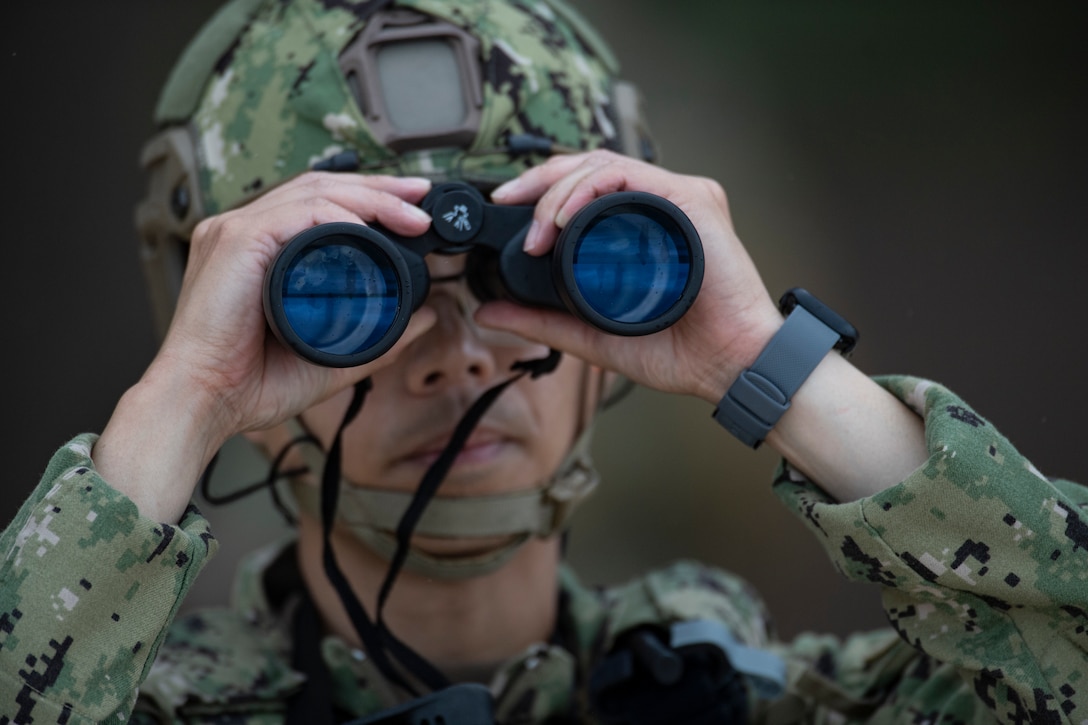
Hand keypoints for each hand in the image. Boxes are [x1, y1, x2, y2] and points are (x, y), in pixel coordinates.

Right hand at [95, 172, 437, 521]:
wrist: (207, 403)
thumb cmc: (250, 383)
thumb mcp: (334, 355)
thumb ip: (381, 337)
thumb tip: (426, 317)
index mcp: (262, 252)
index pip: (320, 205)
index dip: (370, 199)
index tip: (414, 209)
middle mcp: (246, 232)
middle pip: (320, 187)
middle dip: (378, 187)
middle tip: (422, 196)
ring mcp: (237, 232)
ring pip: (313, 192)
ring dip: (370, 197)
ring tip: (412, 212)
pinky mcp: (234, 241)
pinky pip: (295, 214)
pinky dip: (338, 215)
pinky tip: (370, 227)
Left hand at [480, 151, 781, 402]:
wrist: (728, 365)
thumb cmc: (679, 350)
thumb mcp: (592, 335)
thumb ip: (542, 321)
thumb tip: (487, 312)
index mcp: (642, 225)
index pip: (585, 186)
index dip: (541, 189)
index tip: (505, 208)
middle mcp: (659, 205)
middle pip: (589, 165)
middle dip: (540, 179)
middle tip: (507, 203)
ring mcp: (677, 199)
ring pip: (604, 165)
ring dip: (560, 189)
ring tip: (537, 229)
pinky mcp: (692, 201)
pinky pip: (632, 175)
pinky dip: (592, 188)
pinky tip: (566, 216)